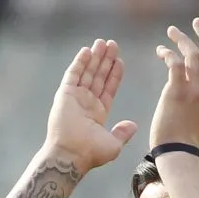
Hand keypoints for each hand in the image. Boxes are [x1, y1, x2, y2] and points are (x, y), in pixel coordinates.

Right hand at [44, 39, 137, 172]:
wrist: (71, 155)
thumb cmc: (90, 153)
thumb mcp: (113, 144)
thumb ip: (123, 133)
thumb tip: (133, 125)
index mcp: (98, 113)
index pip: (108, 88)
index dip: (114, 75)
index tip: (120, 61)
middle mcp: (86, 103)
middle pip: (98, 76)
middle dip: (105, 60)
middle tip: (113, 44)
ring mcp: (75, 98)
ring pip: (87, 72)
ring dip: (95, 57)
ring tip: (103, 42)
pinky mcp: (65, 94)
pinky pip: (73, 74)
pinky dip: (80, 62)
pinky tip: (87, 50)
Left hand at [150, 18, 198, 149]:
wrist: (179, 154)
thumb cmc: (194, 143)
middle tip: (197, 22)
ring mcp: (195, 90)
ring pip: (194, 54)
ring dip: (183, 39)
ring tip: (172, 31)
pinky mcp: (176, 92)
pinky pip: (176, 64)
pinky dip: (168, 54)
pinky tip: (161, 51)